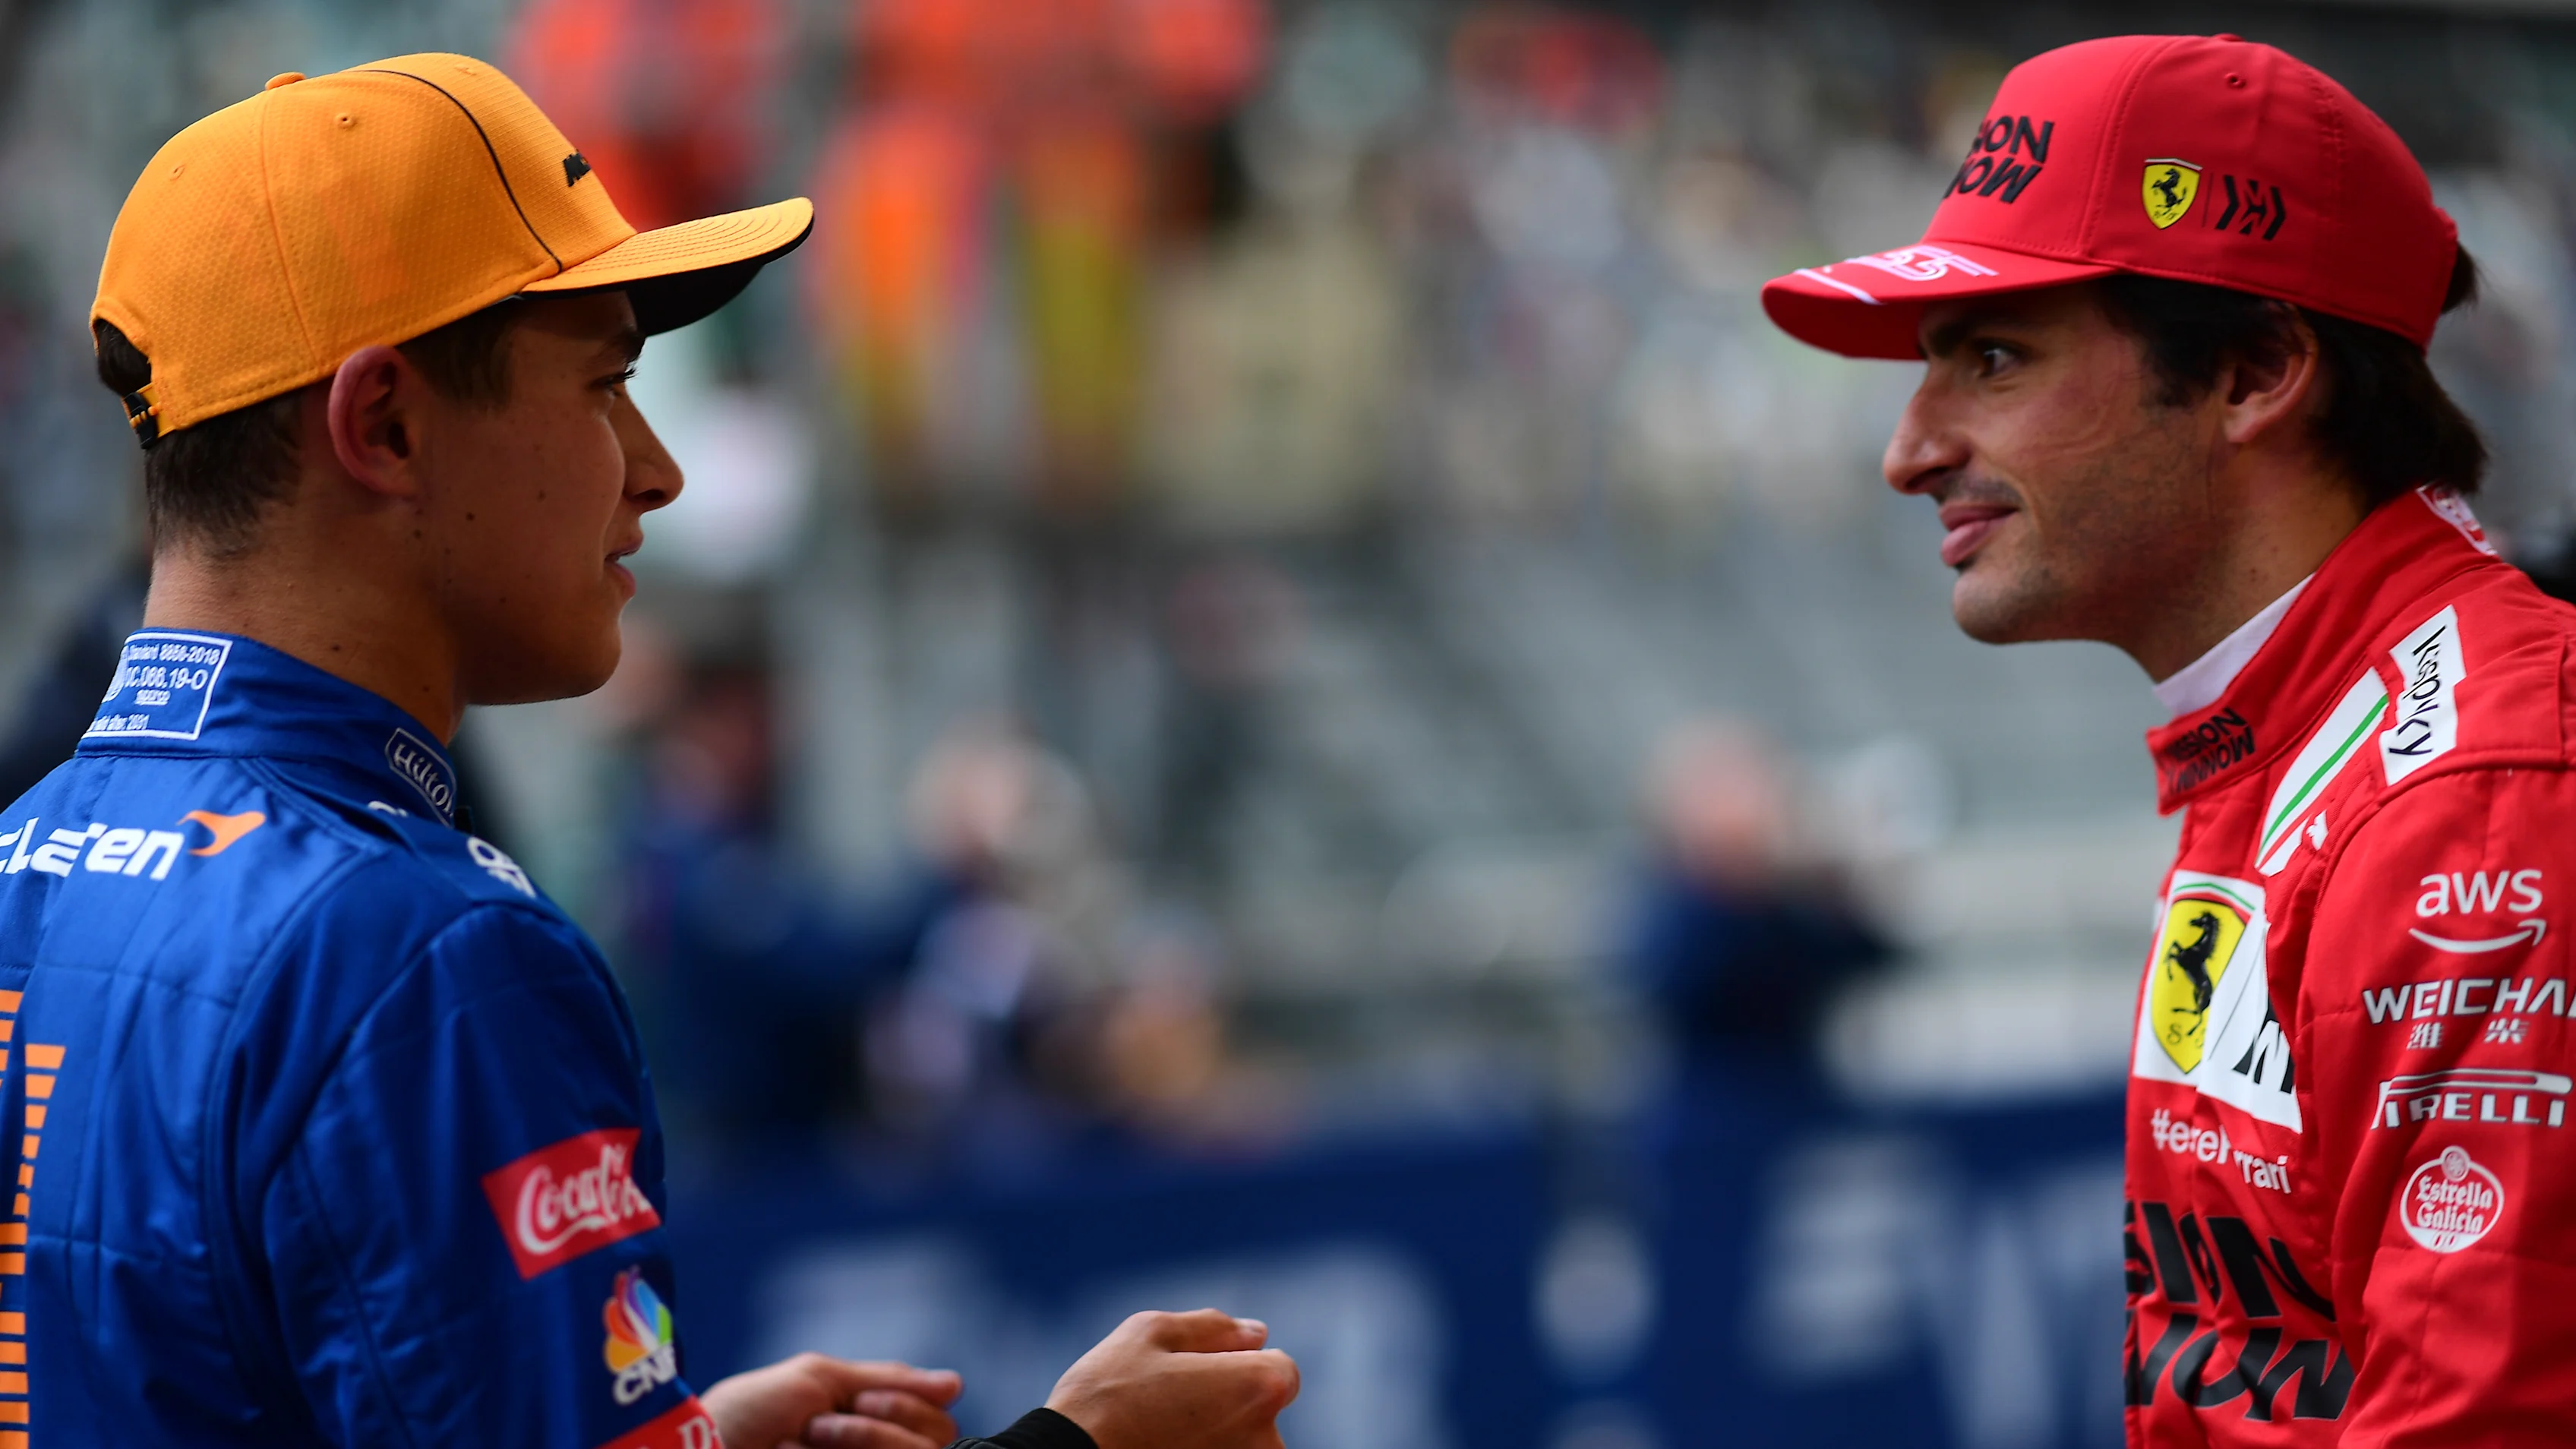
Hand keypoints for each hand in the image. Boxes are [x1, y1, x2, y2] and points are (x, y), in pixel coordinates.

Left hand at [702, 1352, 962, 1448]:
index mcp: (871, 1423)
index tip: (861, 1398)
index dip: (909, 1404)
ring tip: (806, 1440)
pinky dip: (858, 1448)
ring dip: (862, 1439)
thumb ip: (888, 1379)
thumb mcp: (816, 1379)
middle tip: (825, 1423)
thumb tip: (957, 1385)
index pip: (935, 1421)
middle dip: (882, 1424)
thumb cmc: (745, 1415)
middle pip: (935, 1442)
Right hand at [1044, 1309, 1299, 1448]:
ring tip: (1159, 1436)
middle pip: (1261, 1412)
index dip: (1236, 1363)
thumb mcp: (1149, 1333)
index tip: (1193, 1376)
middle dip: (1227, 1403)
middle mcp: (1266, 1440)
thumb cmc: (1106, 1397)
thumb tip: (1256, 1334)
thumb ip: (1212, 1327)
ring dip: (1213, 1436)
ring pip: (1240, 1444)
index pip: (1280, 1368)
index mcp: (1259, 1387)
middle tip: (1166, 1408)